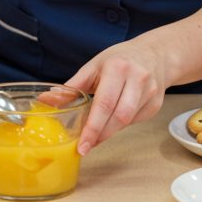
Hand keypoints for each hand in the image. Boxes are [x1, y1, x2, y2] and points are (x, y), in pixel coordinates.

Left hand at [63, 40, 169, 155]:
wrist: (154, 54)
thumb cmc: (119, 60)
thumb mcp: (94, 67)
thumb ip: (72, 87)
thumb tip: (45, 100)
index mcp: (117, 67)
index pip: (104, 103)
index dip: (92, 127)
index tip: (81, 144)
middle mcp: (137, 78)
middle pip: (118, 116)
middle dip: (100, 135)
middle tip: (85, 147)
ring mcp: (150, 91)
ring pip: (127, 121)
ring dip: (109, 132)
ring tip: (96, 137)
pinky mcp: (156, 103)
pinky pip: (135, 121)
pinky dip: (121, 125)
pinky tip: (113, 121)